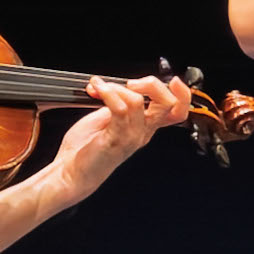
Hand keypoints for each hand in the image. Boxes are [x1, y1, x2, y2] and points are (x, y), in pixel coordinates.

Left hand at [47, 70, 192, 196]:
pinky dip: (107, 93)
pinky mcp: (117, 138)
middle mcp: (143, 132)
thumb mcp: (105, 118)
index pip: (177, 112)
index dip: (183, 95)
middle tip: (130, 83)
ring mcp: (132, 136)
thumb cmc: (84, 149)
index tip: (172, 80)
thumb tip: (116, 84)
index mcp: (145, 127)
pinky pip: (119, 108)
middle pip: (168, 104)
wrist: (71, 173)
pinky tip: (96, 89)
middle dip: (152, 84)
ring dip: (116, 87)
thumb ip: (118, 103)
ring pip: (138, 101)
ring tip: (99, 87)